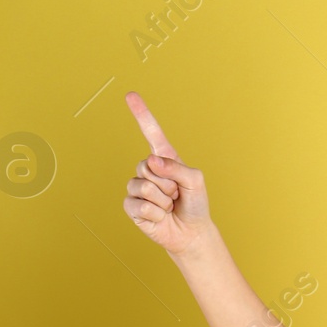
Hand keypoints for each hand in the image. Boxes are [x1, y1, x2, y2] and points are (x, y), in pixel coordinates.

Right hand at [123, 91, 212, 254]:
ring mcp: (137, 187)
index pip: (152, 133)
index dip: (141, 114)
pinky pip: (140, 204)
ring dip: (163, 200)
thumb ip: (178, 167)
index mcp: (164, 159)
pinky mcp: (131, 206)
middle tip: (176, 195)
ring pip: (144, 186)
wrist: (190, 232)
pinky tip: (160, 216)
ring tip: (169, 206)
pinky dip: (156, 213)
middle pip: (148, 166)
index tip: (130, 95)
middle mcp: (148, 170)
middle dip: (168, 184)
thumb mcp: (195, 181)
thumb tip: (152, 161)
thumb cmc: (195, 204)